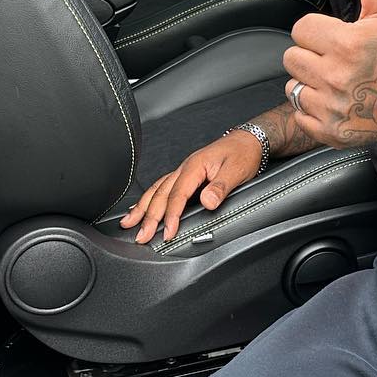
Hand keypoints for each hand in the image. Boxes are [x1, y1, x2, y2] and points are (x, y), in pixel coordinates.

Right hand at [118, 132, 263, 243]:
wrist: (247, 140)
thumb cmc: (242, 153)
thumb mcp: (237, 170)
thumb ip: (220, 187)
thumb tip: (208, 201)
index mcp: (194, 166)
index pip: (177, 195)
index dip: (171, 215)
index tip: (167, 232)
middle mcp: (184, 168)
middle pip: (160, 194)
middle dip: (148, 217)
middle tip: (141, 236)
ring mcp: (183, 171)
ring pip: (156, 190)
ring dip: (142, 208)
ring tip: (129, 223)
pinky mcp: (185, 175)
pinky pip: (161, 187)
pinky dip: (148, 198)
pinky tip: (141, 206)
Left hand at [282, 0, 376, 145]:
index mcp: (347, 43)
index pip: (301, 29)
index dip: (317, 31)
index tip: (336, 37)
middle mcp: (336, 76)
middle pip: (291, 57)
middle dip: (311, 55)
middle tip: (336, 60)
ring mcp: (332, 107)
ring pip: (293, 85)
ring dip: (309, 82)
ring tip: (336, 81)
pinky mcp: (329, 131)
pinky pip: (299, 114)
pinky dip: (313, 110)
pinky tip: (336, 102)